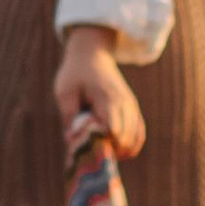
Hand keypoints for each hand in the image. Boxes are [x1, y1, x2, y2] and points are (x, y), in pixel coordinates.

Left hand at [55, 25, 145, 158]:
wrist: (92, 55)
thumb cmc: (75, 74)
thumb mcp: (64, 91)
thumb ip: (69, 116)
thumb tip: (72, 141)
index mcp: (108, 98)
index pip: (113, 132)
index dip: (100, 143)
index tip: (84, 141)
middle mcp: (125, 104)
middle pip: (125, 140)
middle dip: (108, 150)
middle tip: (90, 146)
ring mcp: (132, 107)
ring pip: (135, 141)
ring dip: (119, 150)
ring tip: (100, 147)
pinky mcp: (134, 110)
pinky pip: (139, 135)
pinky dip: (129, 146)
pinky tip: (113, 147)